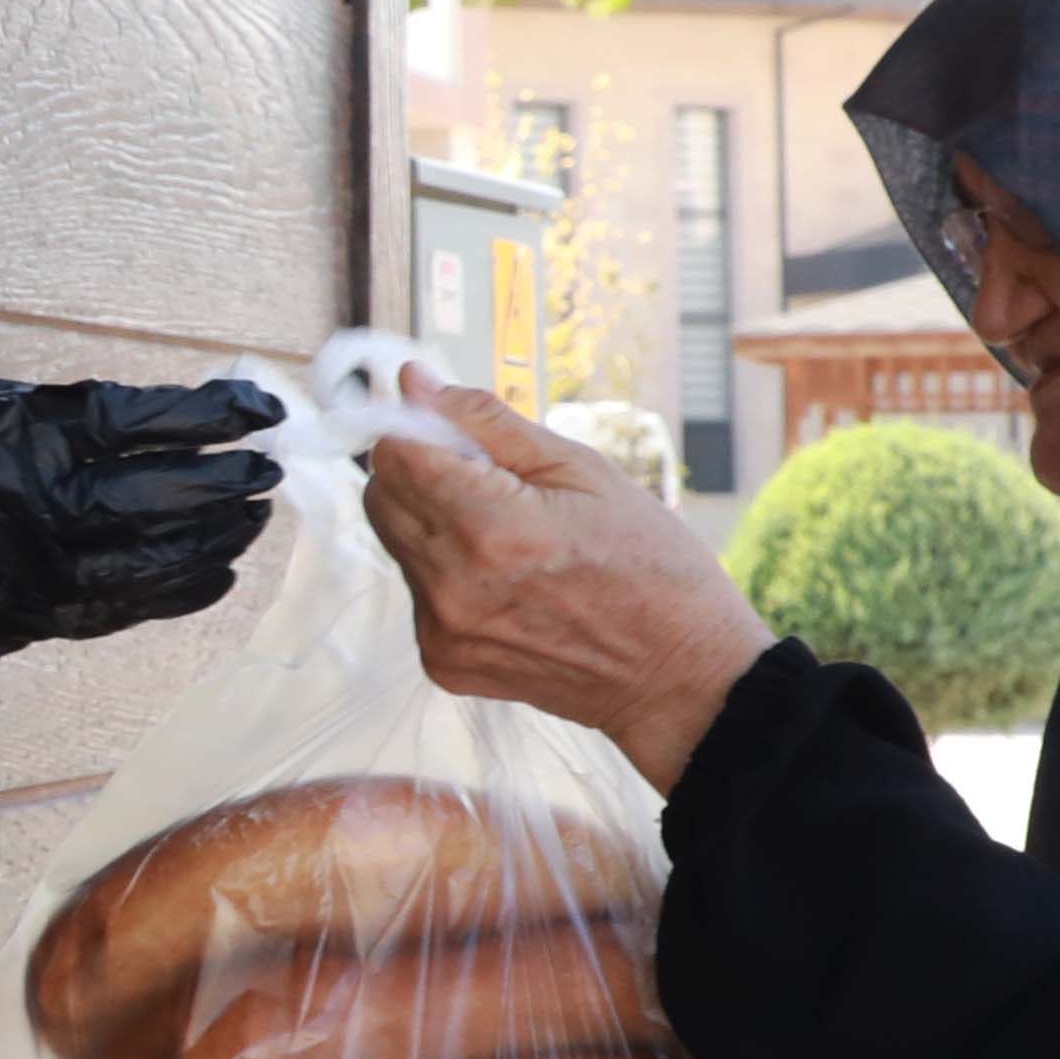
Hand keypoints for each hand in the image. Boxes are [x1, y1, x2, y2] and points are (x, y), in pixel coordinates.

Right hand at [0, 371, 281, 672]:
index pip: (147, 423)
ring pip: (159, 560)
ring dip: (215, 537)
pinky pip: (126, 608)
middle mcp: (46, 512)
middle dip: (229, 481)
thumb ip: (44, 412)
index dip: (212, 414)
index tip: (259, 405)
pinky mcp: (34, 619)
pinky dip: (178, 590)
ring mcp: (43, 575)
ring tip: (250, 517)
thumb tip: (125, 420)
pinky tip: (212, 573)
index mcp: (27, 441)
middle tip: (270, 467)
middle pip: (168, 496)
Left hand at [365, 382, 771, 789]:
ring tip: (512, 537)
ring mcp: (443, 633)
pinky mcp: (442, 664)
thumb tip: (414, 381)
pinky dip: (448, 574)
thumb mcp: (582, 469)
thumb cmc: (651, 566)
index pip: (393, 453)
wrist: (678, 676)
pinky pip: (418, 593)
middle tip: (489, 479)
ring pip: (397, 543)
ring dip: (434, 523)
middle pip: (380, 496)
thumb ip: (486, 423)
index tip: (454, 430)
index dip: (418, 428)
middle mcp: (452, 586)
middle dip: (420, 470)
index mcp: (489, 529)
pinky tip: (510, 582)